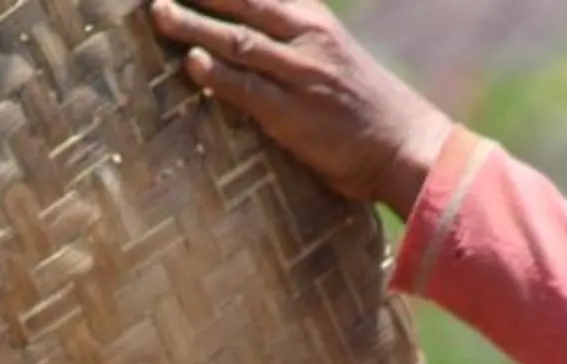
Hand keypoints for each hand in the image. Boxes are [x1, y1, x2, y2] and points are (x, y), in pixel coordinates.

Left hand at [146, 0, 452, 213]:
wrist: (407, 147)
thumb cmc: (365, 108)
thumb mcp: (333, 56)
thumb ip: (292, 43)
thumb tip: (243, 42)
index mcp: (314, 20)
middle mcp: (307, 38)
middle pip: (242, 2)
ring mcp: (301, 74)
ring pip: (237, 40)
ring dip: (193, 26)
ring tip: (158, 14)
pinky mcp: (294, 113)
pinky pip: (247, 88)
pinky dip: (217, 75)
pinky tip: (192, 64)